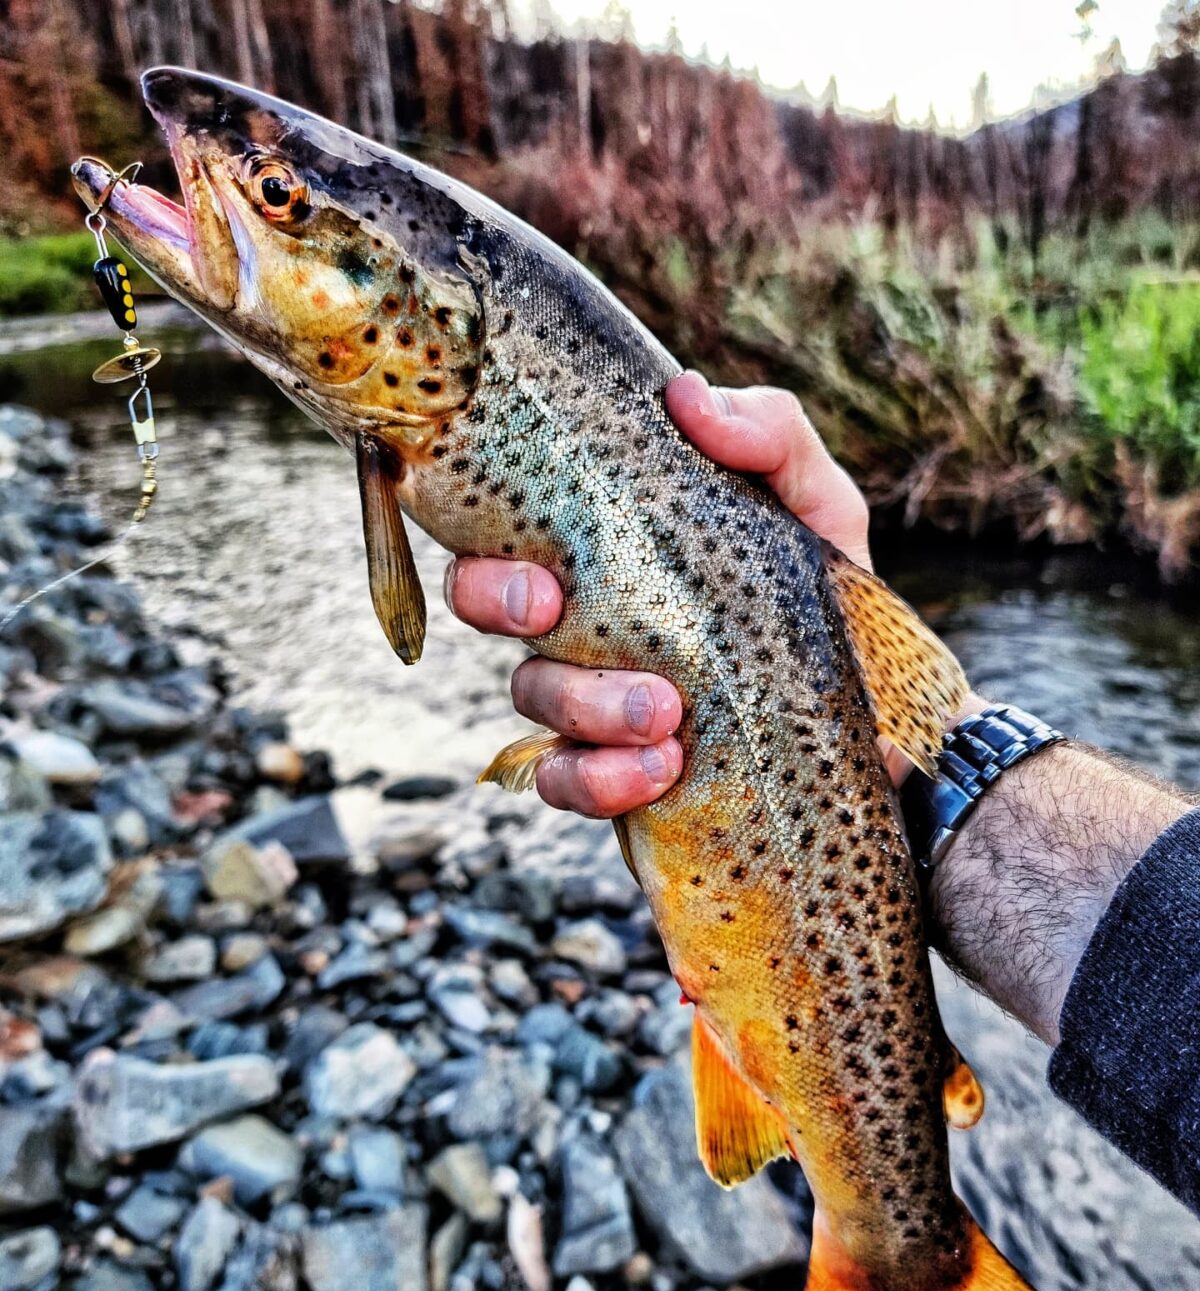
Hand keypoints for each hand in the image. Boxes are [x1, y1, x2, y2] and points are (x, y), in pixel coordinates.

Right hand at [444, 371, 872, 816]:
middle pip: (486, 604)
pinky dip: (597, 779)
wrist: (879, 726)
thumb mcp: (821, 509)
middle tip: (555, 617)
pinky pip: (561, 780)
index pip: (507, 533)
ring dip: (588, 706)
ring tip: (669, 717)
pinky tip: (662, 769)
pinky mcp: (613, 772)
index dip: (485, 550)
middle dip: (498, 607)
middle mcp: (583, 619)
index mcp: (610, 549)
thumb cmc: (831, 602)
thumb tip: (684, 394)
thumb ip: (772, 436)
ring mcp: (592, 700)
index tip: (537, 572)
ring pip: (531, 695)